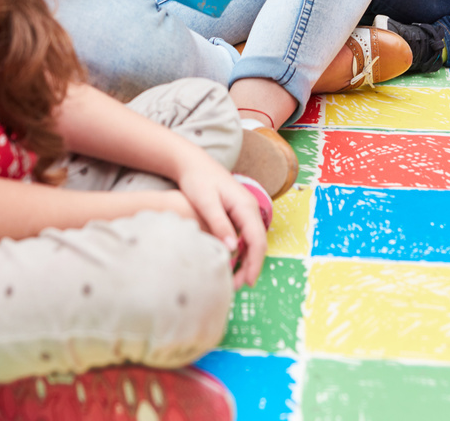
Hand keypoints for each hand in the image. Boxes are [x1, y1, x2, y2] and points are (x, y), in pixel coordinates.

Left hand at [173, 157, 268, 286]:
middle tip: (238, 287)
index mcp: (246, 206)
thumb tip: (232, 248)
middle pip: (257, 243)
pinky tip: (229, 262)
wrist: (191, 162)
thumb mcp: (206, 202)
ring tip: (233, 280)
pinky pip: (244, 236)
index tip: (248, 283)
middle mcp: (250, 208)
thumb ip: (219, 224)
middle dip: (251, 266)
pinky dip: (239, 251)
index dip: (255, 264)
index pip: (257, 240)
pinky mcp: (237, 212)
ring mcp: (244, 210)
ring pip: (251, 241)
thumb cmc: (197, 180)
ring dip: (245, 261)